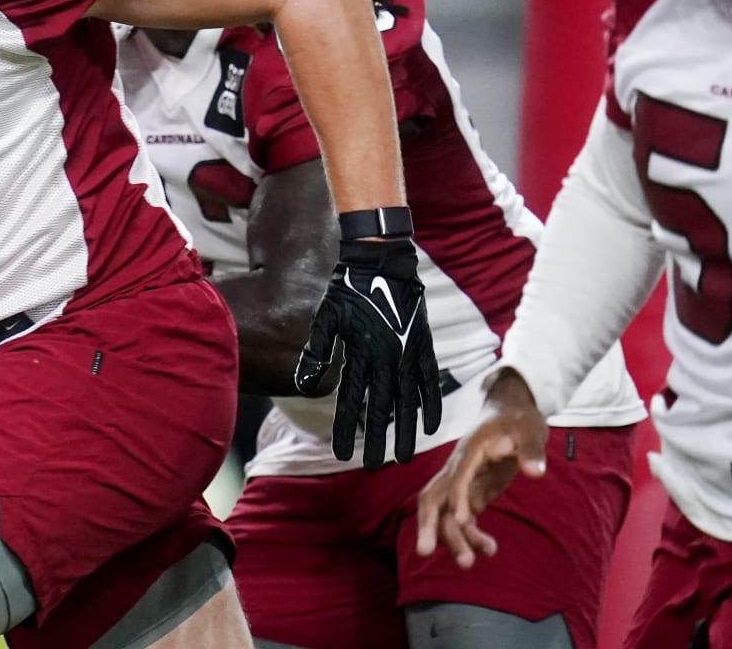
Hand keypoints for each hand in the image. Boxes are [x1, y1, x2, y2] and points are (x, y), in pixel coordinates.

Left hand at [295, 234, 441, 468]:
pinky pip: (429, 381)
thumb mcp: (326, 319)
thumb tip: (301, 383)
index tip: (342, 454)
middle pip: (381, 408)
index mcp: (359, 354)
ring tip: (400, 456)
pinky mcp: (422, 346)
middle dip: (377, 440)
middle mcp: (385, 359)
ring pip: (406, 401)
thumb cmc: (347, 291)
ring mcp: (407, 354)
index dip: (347, 429)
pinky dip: (430, 403)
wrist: (380, 263)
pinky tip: (430, 426)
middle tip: (374, 467)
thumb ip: (316, 352)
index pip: (351, 401)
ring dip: (404, 431)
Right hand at [415, 370, 547, 567]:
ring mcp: (463, 482)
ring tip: (469, 563)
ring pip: (444, 513)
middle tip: (425, 552)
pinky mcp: (472, 492)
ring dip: (451, 538)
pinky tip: (490, 549)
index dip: (456, 497)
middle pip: (433, 497)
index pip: (457, 475)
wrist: (510, 413)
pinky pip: (462, 518)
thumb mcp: (531, 430)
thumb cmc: (519, 420)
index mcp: (470, 450)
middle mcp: (458, 468)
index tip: (461, 521)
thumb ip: (532, 451)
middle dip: (428, 524)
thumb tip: (536, 472)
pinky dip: (470, 535)